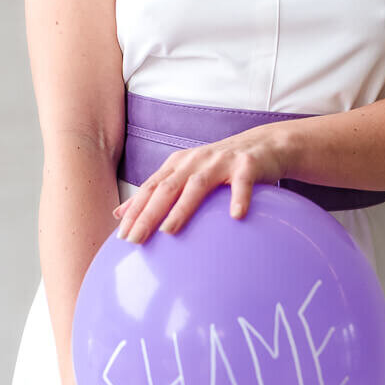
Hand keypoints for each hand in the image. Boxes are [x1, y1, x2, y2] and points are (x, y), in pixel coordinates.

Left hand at [113, 124, 287, 243]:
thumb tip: (119, 213)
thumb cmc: (220, 166)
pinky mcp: (247, 165)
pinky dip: (239, 197)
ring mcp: (221, 162)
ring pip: (198, 185)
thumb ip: (155, 191)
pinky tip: (236, 215)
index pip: (150, 188)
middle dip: (148, 214)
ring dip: (182, 208)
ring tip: (169, 230)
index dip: (134, 210)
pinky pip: (242, 183)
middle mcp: (195, 161)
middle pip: (167, 188)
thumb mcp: (185, 174)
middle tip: (134, 240)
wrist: (265, 144)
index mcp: (178, 164)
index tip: (121, 236)